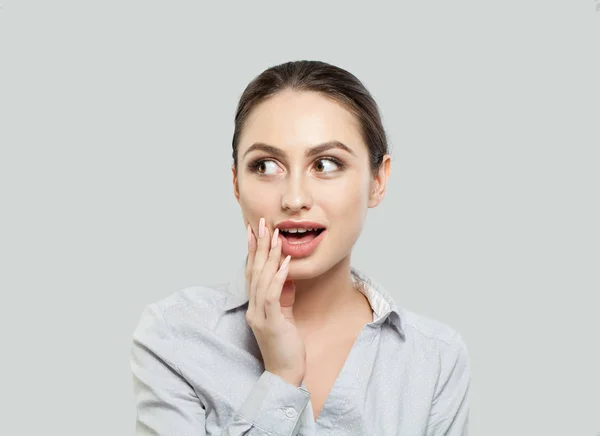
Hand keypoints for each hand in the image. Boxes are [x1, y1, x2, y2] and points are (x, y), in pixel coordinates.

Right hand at [245, 217, 306, 386]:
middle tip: (261, 223)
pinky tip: (285, 262)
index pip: (252, 272)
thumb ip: (282, 296)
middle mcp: (253, 308)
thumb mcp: (284, 316)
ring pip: (261, 279)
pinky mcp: (270, 323)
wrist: (285, 374)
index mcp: (255, 305)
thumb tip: (286, 274)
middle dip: (258, 245)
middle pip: (254, 271)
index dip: (252, 251)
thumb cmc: (286, 346)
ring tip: (275, 236)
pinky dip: (278, 276)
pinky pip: (272, 295)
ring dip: (268, 256)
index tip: (253, 231)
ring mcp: (260, 315)